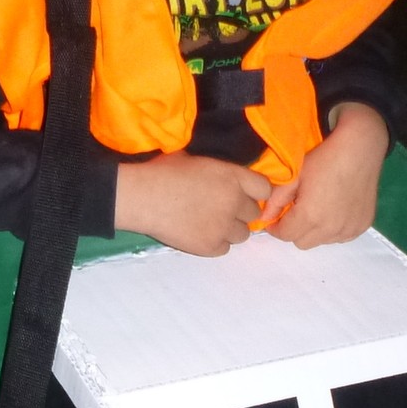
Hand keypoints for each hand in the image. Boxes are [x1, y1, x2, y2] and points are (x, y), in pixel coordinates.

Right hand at [115, 152, 271, 254]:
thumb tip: (226, 178)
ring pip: (242, 235)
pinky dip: (214, 243)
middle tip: (219, 209)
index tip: (242, 194)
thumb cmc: (163, 172)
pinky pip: (225, 249)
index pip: (265, 189)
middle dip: (240, 212)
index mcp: (233, 177)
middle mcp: (234, 202)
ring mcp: (224, 226)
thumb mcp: (196, 159)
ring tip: (208, 223)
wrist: (141, 197)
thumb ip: (219, 171)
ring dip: (229, 229)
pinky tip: (198, 234)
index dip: (254, 192)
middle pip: (254, 214)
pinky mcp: (210, 246)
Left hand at [265, 104, 387, 248]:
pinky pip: (341, 237)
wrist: (360, 149)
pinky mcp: (362, 226)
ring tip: (318, 209)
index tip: (276, 217)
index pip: (285, 236)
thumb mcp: (294, 176)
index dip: (276, 228)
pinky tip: (336, 210)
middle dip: (295, 230)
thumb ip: (276, 201)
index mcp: (310, 217)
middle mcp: (330, 229)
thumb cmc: (324, 158)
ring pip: (322, 241)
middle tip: (297, 211)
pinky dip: (334, 229)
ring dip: (315, 231)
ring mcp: (349, 229)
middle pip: (302, 243)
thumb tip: (265, 218)